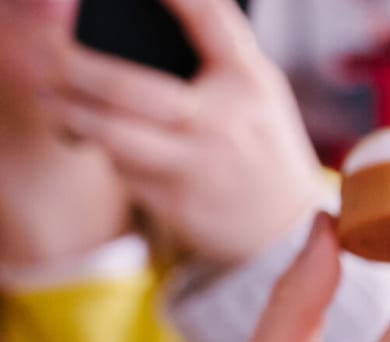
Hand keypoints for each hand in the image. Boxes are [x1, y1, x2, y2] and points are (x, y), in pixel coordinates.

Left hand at [50, 0, 323, 262]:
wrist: (287, 225)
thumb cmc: (259, 143)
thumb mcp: (259, 91)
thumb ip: (217, 54)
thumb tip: (145, 22)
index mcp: (249, 82)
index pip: (210, 21)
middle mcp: (223, 123)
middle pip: (130, 88)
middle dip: (78, 70)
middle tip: (55, 59)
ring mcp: (199, 167)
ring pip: (113, 135)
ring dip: (75, 115)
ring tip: (57, 100)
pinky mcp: (178, 203)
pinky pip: (124, 170)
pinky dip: (108, 152)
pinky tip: (103, 141)